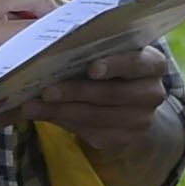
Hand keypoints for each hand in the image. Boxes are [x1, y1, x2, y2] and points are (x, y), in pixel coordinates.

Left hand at [0, 0, 61, 110]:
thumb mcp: (1, 105)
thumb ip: (33, 81)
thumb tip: (64, 69)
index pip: (40, 24)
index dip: (64, 32)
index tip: (78, 43)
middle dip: (50, 11)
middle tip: (60, 34)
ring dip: (33, 10)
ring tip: (42, 36)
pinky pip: (2, 1)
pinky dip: (17, 12)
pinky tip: (21, 38)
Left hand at [24, 38, 176, 151]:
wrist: (124, 102)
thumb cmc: (107, 66)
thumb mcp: (105, 53)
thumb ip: (87, 49)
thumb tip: (45, 47)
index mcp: (153, 64)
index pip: (137, 63)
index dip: (115, 65)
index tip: (91, 69)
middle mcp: (152, 93)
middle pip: (113, 94)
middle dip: (76, 92)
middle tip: (46, 90)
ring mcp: (140, 120)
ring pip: (96, 117)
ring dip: (60, 111)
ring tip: (31, 106)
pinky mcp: (123, 139)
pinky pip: (90, 133)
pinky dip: (62, 122)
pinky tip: (42, 115)